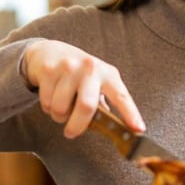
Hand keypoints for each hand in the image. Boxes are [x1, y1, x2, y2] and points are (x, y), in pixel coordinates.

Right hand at [21, 40, 144, 137]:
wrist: (49, 51)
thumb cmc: (77, 74)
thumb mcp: (95, 83)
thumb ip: (103, 104)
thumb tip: (111, 130)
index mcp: (107, 74)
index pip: (121, 96)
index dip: (131, 114)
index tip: (138, 129)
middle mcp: (90, 68)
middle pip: (86, 106)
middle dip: (77, 126)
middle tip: (71, 132)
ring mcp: (69, 67)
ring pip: (61, 108)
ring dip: (59, 116)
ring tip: (61, 108)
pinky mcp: (49, 70)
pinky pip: (46, 102)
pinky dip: (47, 108)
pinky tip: (51, 97)